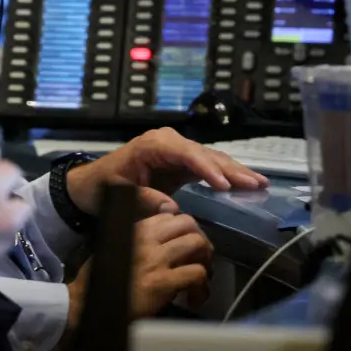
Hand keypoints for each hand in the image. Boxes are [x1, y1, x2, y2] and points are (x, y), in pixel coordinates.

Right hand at [56, 213, 212, 347]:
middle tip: (200, 260)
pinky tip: (193, 299)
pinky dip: (202, 288)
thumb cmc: (102, 280)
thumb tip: (168, 243)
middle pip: (189, 223)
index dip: (184, 231)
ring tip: (199, 279)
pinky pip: (197, 273)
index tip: (185, 247)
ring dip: (205, 262)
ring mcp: (155, 259)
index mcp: (135, 229)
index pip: (170, 216)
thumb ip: (141, 241)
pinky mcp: (163, 281)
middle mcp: (146, 239)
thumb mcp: (117, 248)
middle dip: (200, 241)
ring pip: (198, 243)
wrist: (88, 304)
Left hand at [66, 128, 267, 215]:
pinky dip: (225, 175)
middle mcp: (167, 142)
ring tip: (259, 183)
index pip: (186, 153)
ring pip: (210, 159)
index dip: (207, 169)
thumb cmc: (103, 187)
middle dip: (231, 170)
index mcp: (153, 145)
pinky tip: (245, 183)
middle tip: (256, 184)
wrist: (91, 185)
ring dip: (234, 172)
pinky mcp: (180, 162)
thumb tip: (172, 209)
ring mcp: (175, 150)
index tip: (226, 185)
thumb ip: (145, 200)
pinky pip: (207, 166)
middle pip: (204, 154)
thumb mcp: (120, 195)